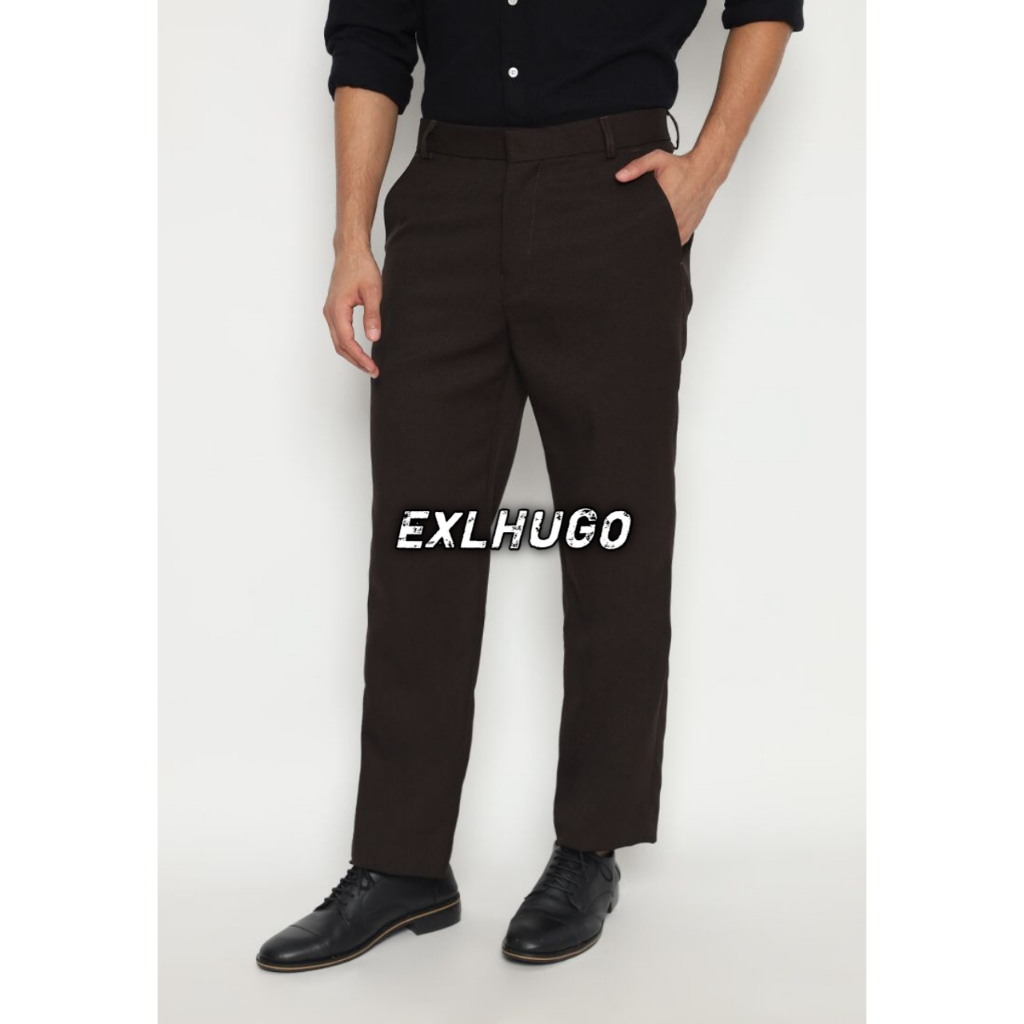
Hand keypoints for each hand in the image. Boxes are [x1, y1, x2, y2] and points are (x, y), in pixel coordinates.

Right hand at [323, 247, 381, 377]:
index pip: (348, 342)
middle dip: (356, 361)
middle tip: (373, 371)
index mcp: (337, 310)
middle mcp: (330, 313)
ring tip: (368, 365)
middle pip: (340, 346)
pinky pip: (339, 333)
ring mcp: (330, 311)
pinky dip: (349, 345)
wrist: (350, 251)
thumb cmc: (360, 267)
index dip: (360, 358)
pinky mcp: (334, 309)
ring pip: (338, 341)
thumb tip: (373, 337)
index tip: (373, 367)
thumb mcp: (373, 291)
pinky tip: (360, 350)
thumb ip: (372, 315)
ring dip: (352, 355)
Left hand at [615, 148, 727, 244]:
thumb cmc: (682, 167)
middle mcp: (675, 219)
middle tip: (642, 223)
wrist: (705, 171)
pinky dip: (667, 238)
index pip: (644, 225)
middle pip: (652, 235)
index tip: (629, 225)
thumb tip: (620, 176)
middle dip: (644, 231)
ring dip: (656, 237)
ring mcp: (682, 227)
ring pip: (664, 241)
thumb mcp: (658, 159)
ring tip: (652, 227)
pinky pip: (674, 242)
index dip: (635, 227)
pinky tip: (663, 229)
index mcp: (665, 204)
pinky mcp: (687, 232)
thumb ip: (637, 167)